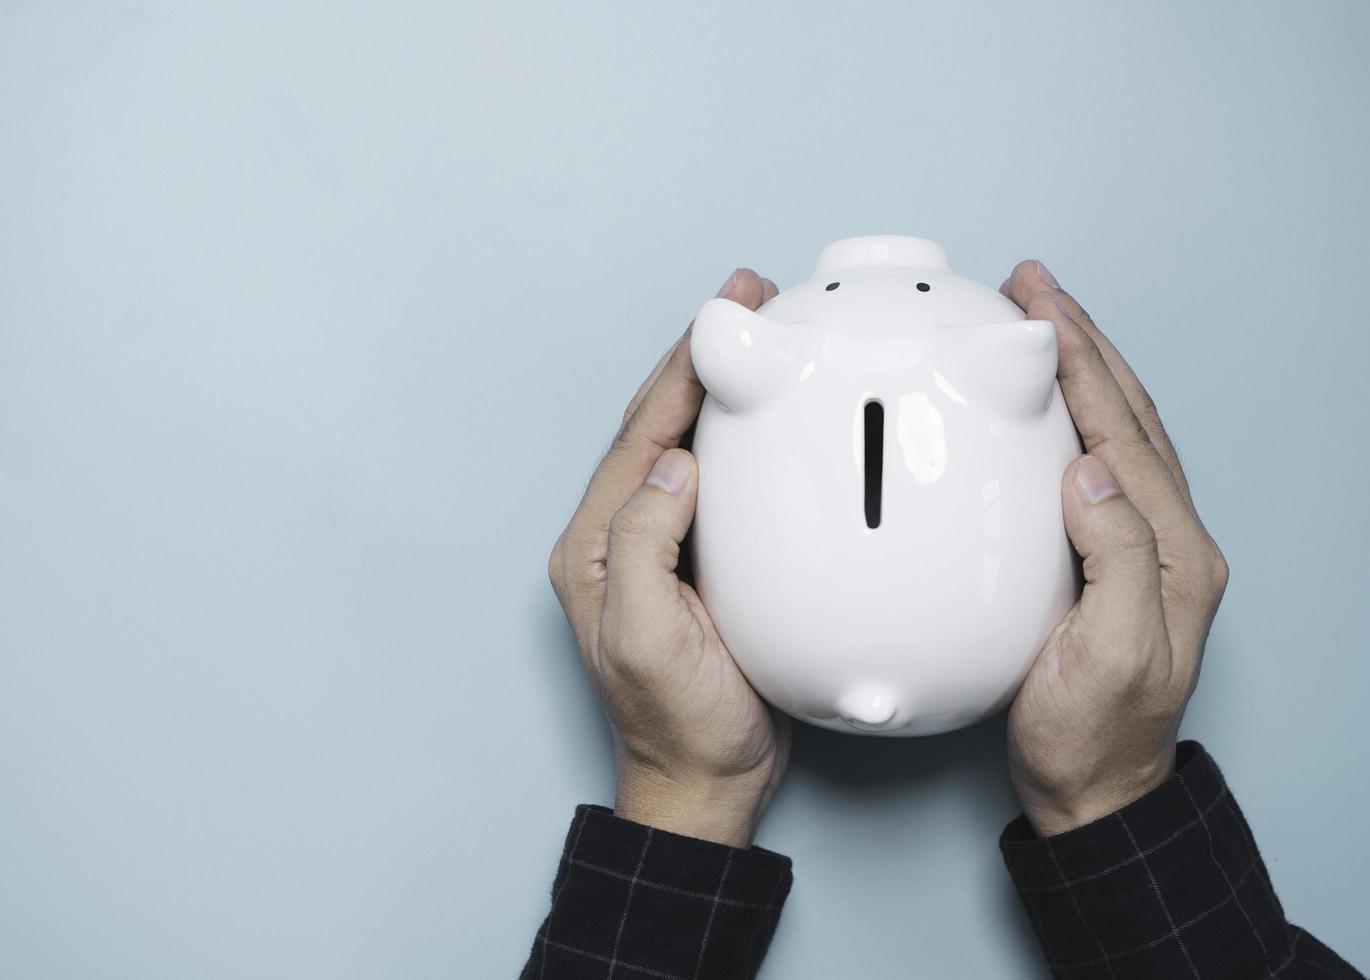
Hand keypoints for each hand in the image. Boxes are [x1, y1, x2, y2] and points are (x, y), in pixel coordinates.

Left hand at [548, 268, 787, 847]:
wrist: (705, 781)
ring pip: (685, 444)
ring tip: (761, 335)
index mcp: (597, 546)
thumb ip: (646, 545)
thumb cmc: (677, 722)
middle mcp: (620, 536)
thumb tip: (674, 464)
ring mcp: (658, 547)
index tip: (721, 315)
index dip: (679, 370)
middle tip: (746, 300)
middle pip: (656, 425)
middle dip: (697, 359)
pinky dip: (741, 437)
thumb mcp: (650, 638)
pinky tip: (772, 416)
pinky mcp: (696, 561)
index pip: (639, 435)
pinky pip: (717, 481)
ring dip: (718, 387)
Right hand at [1003, 261, 1229, 835]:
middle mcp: (1166, 539)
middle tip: (1035, 286)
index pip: (1125, 432)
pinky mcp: (1106, 559)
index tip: (1041, 306)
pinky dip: (1067, 416)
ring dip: (1080, 369)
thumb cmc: (1092, 733)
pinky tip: (1035, 405)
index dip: (1083, 362)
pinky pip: (1093, 465)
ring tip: (1038, 322)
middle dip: (1084, 342)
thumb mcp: (1110, 654)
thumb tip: (1089, 470)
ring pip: (1115, 432)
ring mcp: (1140, 547)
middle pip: (1129, 414)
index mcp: (1172, 551)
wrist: (1091, 789)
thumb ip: (1114, 559)